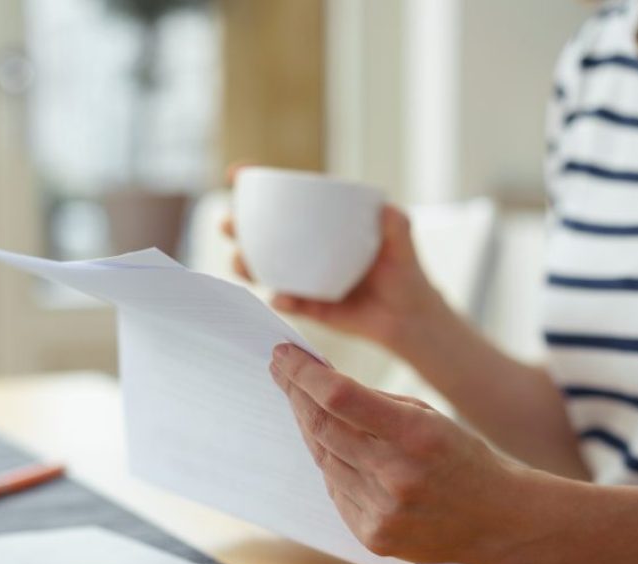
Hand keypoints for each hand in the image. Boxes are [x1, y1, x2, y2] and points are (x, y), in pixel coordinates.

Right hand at [222, 169, 443, 350]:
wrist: (409, 317)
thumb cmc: (404, 272)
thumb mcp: (403, 244)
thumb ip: (397, 225)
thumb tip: (388, 209)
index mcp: (322, 225)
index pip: (286, 200)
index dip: (255, 185)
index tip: (236, 173)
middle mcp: (306, 249)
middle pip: (261, 234)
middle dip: (237, 225)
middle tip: (228, 223)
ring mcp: (303, 278)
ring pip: (263, 268)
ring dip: (246, 264)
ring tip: (241, 263)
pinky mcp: (309, 307)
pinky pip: (288, 301)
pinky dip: (281, 299)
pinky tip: (281, 297)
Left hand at [269, 342, 538, 563]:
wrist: (498, 519)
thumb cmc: (461, 457)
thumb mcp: (428, 416)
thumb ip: (374, 402)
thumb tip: (317, 381)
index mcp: (416, 434)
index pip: (340, 397)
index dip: (304, 374)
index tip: (283, 355)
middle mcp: (396, 475)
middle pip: (322, 428)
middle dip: (296, 395)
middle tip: (281, 372)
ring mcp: (383, 511)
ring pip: (324, 460)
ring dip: (310, 429)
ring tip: (304, 405)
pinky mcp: (374, 536)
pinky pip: (336, 492)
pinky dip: (332, 467)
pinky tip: (336, 451)